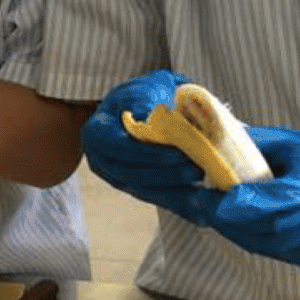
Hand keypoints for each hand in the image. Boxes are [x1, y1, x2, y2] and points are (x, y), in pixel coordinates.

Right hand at [80, 70, 209, 221]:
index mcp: (98, 132)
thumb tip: (151, 110)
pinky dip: (179, 204)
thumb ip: (144, 96)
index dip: (148, 153)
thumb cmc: (141, 95)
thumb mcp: (142, 89)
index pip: (119, 147)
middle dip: (165, 175)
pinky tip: (202, 210)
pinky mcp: (135, 188)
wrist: (137, 109)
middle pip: (131, 174)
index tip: (177, 153)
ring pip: (144, 191)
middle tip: (196, 169)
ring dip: (174, 191)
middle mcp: (102, 160)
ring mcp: (117, 178)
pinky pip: (155, 198)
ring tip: (202, 186)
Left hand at [188, 127, 299, 276]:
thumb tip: (212, 143)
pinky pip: (274, 253)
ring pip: (267, 244)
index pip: (280, 198)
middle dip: (229, 217)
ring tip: (214, 213)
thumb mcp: (291, 143)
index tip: (216, 198)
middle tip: (201, 203)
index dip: (247, 202)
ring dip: (234, 230)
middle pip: (269, 225)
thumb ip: (253, 146)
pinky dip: (250, 239)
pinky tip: (236, 225)